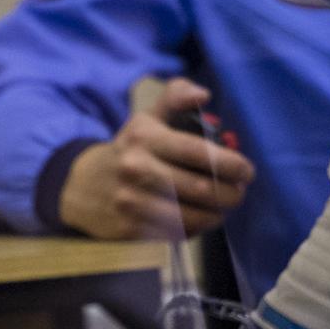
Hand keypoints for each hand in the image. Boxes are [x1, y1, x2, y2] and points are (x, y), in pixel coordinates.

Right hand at [58, 78, 254, 239]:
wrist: (83, 187)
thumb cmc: (128, 151)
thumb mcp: (146, 119)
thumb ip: (175, 97)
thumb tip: (203, 95)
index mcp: (145, 138)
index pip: (197, 152)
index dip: (230, 163)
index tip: (246, 171)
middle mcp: (136, 169)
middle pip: (200, 188)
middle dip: (230, 193)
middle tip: (239, 192)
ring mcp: (132, 202)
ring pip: (192, 216)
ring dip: (217, 214)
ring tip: (223, 206)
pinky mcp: (131, 229)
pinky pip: (176, 233)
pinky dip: (196, 228)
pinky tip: (200, 218)